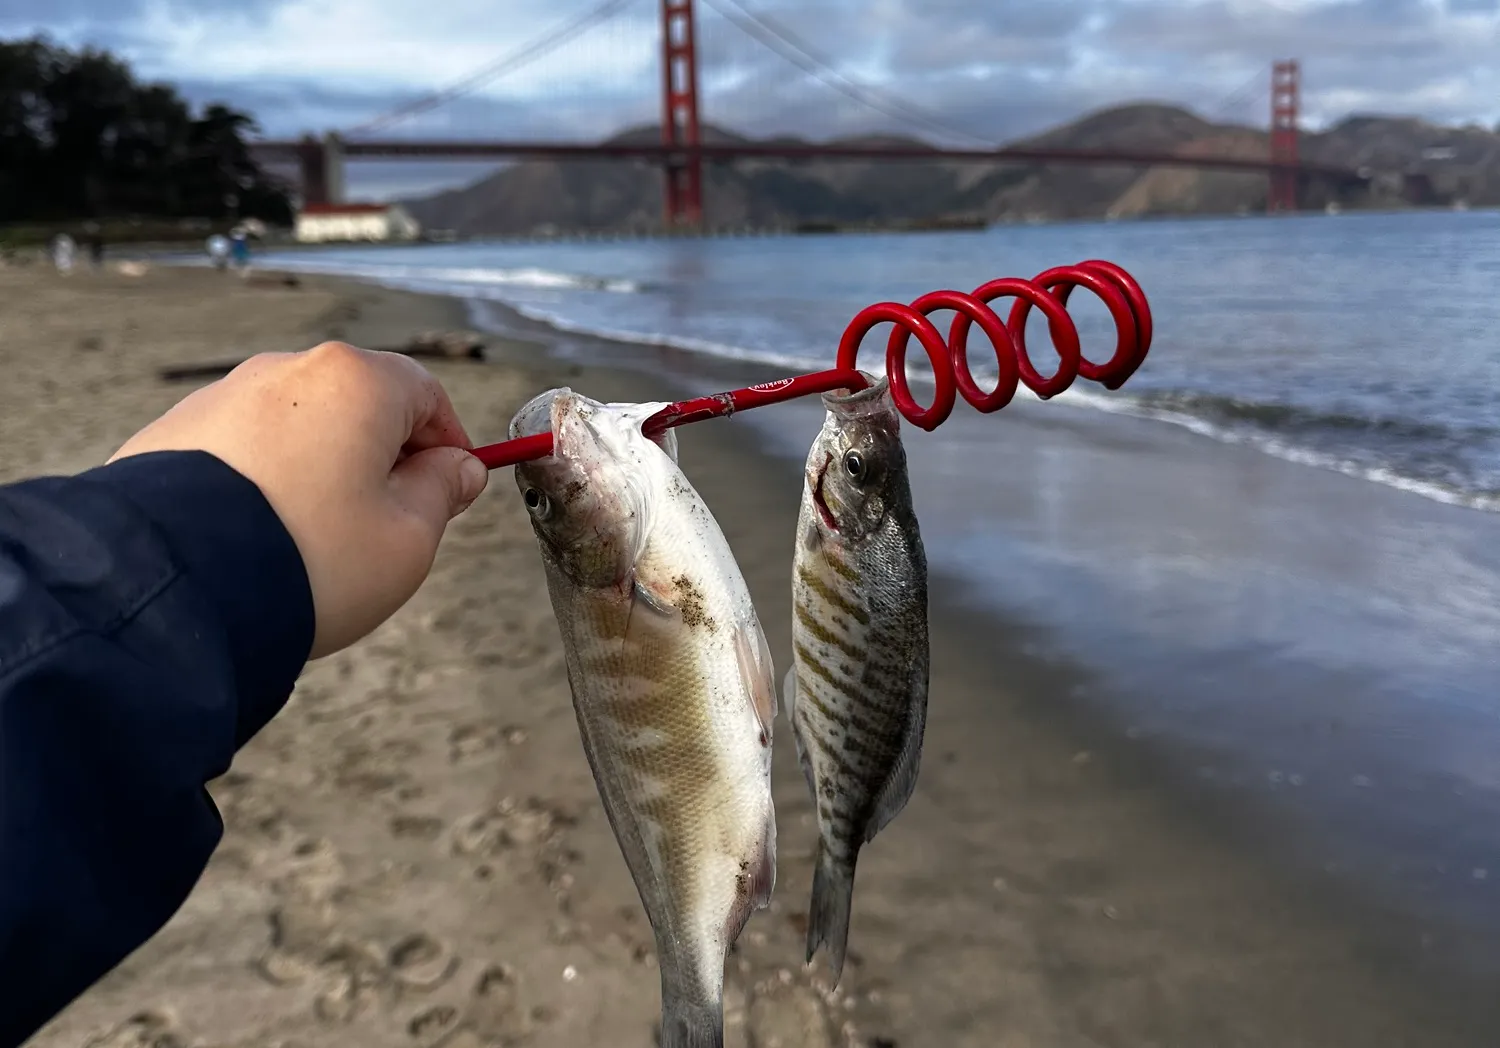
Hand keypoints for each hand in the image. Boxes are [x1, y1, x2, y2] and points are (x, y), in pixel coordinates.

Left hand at [111, 341, 488, 657]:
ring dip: (320, 473)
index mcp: (356, 382)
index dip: (449, 444)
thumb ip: (443, 491)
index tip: (453, 488)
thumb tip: (456, 469)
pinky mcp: (173, 434)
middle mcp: (286, 371)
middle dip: (381, 460)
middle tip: (387, 526)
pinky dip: (264, 485)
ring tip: (316, 543)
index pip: (426, 394)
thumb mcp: (409, 537)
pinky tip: (262, 540)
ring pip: (299, 430)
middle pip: (360, 407)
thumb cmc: (309, 559)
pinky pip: (243, 453)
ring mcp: (223, 398)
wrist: (179, 589)